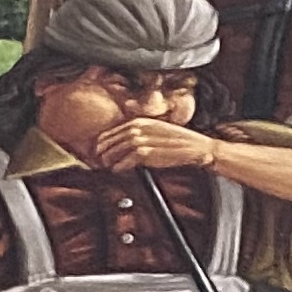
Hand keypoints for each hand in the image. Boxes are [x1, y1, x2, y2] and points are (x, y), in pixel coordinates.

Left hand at [92, 111, 214, 172]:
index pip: (116, 129)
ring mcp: (142, 139)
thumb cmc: (179, 142)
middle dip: (103, 149)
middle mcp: (139, 128)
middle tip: (98, 158)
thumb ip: (144, 134)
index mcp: (141, 121)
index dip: (105, 139)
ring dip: (109, 158)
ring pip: (117, 149)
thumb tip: (130, 144)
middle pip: (113, 138)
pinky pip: (127, 160)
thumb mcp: (158, 131)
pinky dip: (120, 166)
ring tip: (105, 165)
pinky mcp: (147, 152)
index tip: (100, 147)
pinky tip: (117, 169)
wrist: (194, 147)